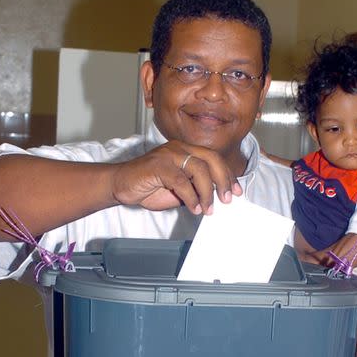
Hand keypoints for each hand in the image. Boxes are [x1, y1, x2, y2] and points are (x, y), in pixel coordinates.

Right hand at [110, 141, 242, 215]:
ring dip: (207, 192)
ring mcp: (169, 155)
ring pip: (199, 170)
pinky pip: (181, 181)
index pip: (213, 159)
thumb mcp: (178, 190)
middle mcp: (179, 148)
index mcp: (186, 150)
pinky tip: (194, 208)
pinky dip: (191, 197)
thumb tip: (215, 199)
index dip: (228, 175)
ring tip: (209, 209)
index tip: (237, 191)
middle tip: (228, 199)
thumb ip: (195, 190)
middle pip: (211, 159)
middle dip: (224, 180)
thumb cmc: (148, 186)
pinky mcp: (158, 165)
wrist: (120, 184)